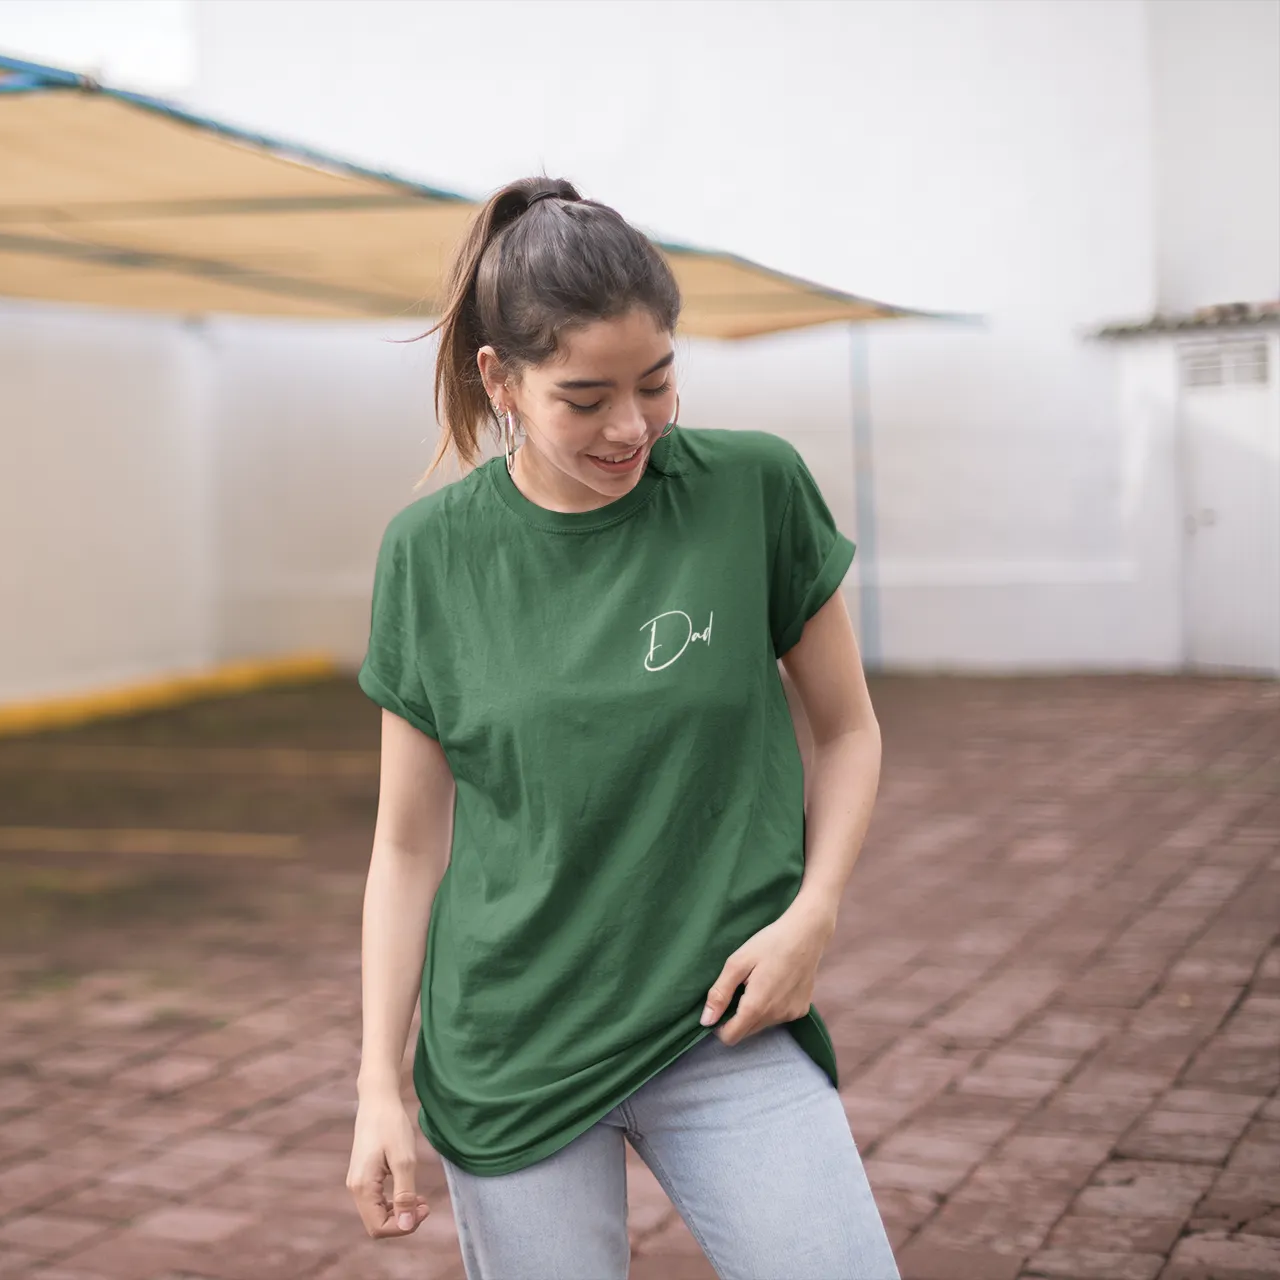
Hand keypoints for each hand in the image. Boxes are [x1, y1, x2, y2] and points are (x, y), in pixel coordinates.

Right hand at [346, 1091, 430, 1238]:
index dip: (403, 1226)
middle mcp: (356, 1188)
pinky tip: (409, 1191)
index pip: (378, 1227)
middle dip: (403, 1220)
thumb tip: (407, 1225)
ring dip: (400, 1212)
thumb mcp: (404, 1160)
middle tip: (425, 1204)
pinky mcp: (364, 1175)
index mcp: (362, 1187)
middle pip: (377, 1223)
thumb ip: (405, 1194)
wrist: (378, 1100)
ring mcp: (358, 1182)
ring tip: (421, 1199)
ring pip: (377, 1214)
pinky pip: (376, 1201)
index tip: (425, 1207)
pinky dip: (394, 1202)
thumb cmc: (391, 1125)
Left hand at [700, 898, 835, 1045]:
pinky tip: (775, 984)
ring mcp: (791, 1015)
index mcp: (756, 1006)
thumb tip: (705, 1021)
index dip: (719, 1026)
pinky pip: (779, 1017)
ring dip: (755, 1012)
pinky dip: (772, 1007)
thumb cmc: (769, 943)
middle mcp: (775, 1017)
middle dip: (737, 1017)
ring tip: (759, 983)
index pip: (730, 1037)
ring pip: (762, 1025)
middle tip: (739, 988)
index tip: (721, 1005)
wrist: (806, 934)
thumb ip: (719, 993)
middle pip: (746, 1032)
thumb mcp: (737, 962)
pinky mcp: (802, 1010)